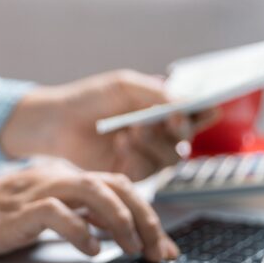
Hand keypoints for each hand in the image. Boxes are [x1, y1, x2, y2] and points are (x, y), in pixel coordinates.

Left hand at [0, 69, 217, 179]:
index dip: (204, 114)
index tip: (205, 109)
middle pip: (186, 140)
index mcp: (162, 112)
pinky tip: (121, 142)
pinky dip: (137, 156)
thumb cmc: (91, 98)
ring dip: (155, 142)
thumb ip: (159, 95)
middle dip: (177, 129)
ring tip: (132, 128)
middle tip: (164, 119)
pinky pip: (147, 171)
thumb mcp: (126, 87)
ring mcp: (145, 158)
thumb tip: (191, 105)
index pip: (195, 115)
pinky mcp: (129, 175)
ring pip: (170, 158)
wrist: (57, 120)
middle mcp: (159, 137)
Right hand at [0, 161, 179, 261]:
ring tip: (132, 249)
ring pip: (93, 191)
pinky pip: (57, 212)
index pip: (120, 186)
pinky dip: (80, 230)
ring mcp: (37, 191)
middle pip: (116, 186)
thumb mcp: (45, 214)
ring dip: (121, 221)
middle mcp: (56, 178)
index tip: (163, 248)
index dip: (149, 216)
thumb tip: (119, 235)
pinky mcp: (18, 210)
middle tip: (159, 253)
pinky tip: (91, 250)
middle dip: (146, 220)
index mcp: (65, 177)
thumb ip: (80, 217)